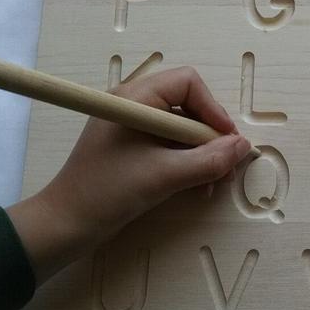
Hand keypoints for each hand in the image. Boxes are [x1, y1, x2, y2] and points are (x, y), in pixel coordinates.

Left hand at [8, 66, 250, 284]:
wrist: (65, 225)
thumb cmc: (108, 192)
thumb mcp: (165, 176)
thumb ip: (209, 160)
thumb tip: (244, 147)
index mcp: (136, 99)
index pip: (188, 83)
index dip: (213, 109)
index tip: (226, 140)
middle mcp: (135, 105)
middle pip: (189, 105)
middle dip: (211, 136)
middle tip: (226, 166)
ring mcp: (133, 127)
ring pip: (183, 128)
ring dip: (203, 154)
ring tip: (213, 182)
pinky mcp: (134, 147)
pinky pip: (171, 145)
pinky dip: (188, 162)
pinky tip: (197, 186)